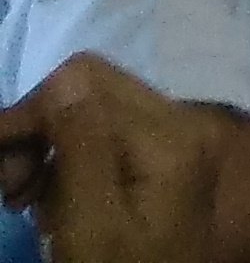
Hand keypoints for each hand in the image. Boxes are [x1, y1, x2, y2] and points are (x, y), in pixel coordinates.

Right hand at [0, 55, 219, 262]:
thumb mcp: (92, 222)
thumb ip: (81, 148)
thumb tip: (62, 79)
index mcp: (169, 133)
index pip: (84, 81)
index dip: (29, 113)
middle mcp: (181, 122)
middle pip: (89, 88)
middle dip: (37, 130)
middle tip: (13, 190)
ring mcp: (175, 139)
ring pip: (90, 110)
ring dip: (46, 150)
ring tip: (26, 202)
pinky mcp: (161, 158)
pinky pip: (102, 137)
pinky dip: (66, 162)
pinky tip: (51, 203)